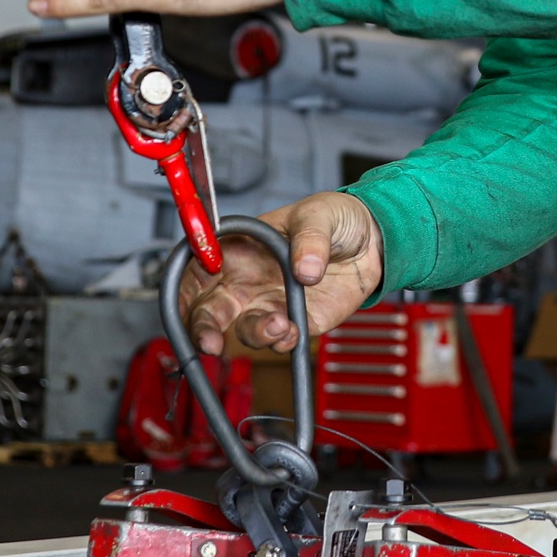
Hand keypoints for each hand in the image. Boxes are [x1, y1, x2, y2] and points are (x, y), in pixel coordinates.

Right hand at [179, 192, 383, 352]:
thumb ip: (310, 238)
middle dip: (202, 329)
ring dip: (255, 333)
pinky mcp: (298, 321)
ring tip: (281, 324)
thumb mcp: (320, 213)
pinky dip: (282, 342)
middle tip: (210, 343)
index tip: (183, 304)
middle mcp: (249, 280)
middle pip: (208, 309)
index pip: (199, 267)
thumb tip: (304, 269)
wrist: (374, 240)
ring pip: (243, 330)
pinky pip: (280, 340)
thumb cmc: (336, 217)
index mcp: (241, 247)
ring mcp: (271, 303)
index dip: (183, 287)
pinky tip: (292, 331)